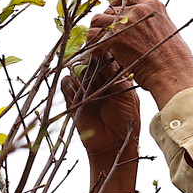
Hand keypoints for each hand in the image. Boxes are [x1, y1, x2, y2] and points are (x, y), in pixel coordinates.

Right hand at [62, 54, 139, 192]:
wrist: (114, 144)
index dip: (101, 53)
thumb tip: (106, 56)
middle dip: (87, 60)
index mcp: (113, 78)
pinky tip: (77, 91)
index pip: (104, 59)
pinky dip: (69, 85)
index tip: (99, 48)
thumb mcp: (125, 95)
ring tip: (85, 80)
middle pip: (87, 62)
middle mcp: (98, 82)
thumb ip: (115, 77)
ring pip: (75, 72)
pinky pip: (66, 86)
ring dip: (78, 73)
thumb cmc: (126, 120)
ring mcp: (84, 91)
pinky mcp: (73, 101)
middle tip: (90, 62)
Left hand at [85, 0, 192, 107]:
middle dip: (107, 24)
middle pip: (109, 10)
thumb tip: (139, 26)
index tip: (115, 20)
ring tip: (101, 46)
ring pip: (98, 20)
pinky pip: (93, 36)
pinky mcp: (116, 37)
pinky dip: (93, 45)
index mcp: (152, 5)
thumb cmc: (175, 60)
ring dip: (98, 33)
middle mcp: (138, 9)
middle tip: (107, 38)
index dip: (116, 8)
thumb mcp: (167, 29)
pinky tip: (100, 54)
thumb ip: (151, 22)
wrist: (173, 74)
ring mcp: (126, 22)